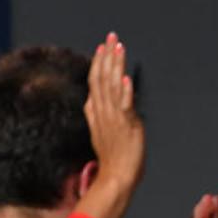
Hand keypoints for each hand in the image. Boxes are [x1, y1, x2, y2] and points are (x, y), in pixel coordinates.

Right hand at [84, 32, 143, 190]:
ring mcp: (113, 119)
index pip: (95, 83)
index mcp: (97, 114)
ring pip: (112, 86)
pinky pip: (124, 106)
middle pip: (102, 78)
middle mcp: (103, 113)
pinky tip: (126, 79)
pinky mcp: (126, 127)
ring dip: (116, 66)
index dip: (99, 64)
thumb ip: (95, 116)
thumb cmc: (112, 161)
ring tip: (119, 48)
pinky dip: (125, 92)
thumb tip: (90, 102)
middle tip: (111, 37)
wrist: (115, 180)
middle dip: (107, 56)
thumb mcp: (100, 134)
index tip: (102, 48)